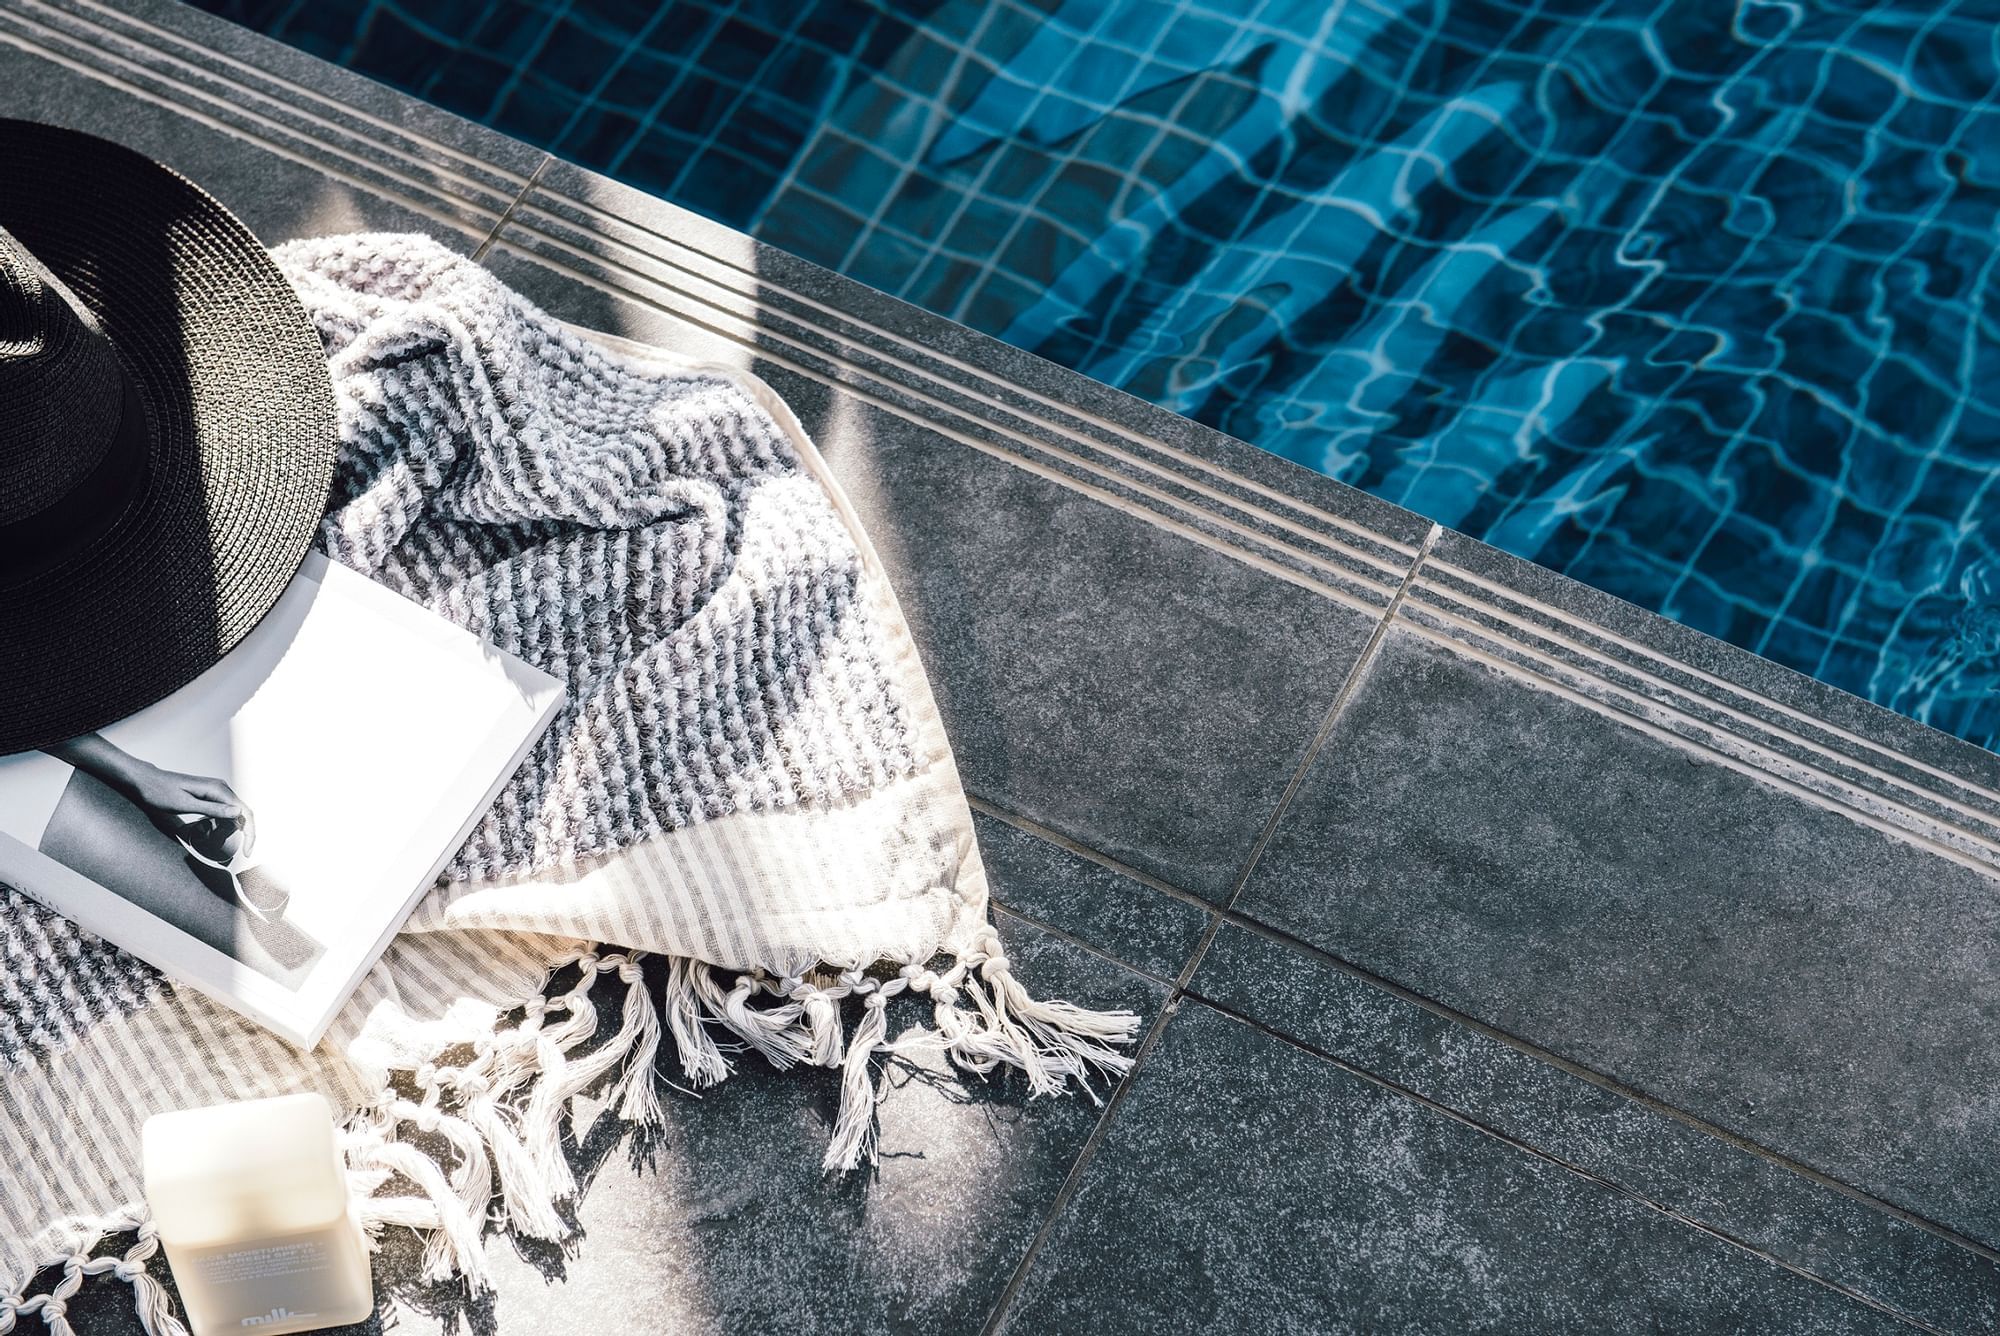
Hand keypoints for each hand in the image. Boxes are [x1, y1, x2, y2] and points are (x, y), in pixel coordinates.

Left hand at [127, 765, 254, 859]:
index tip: (246, 852)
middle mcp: (221, 788)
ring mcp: (216, 791)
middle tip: (232, 851)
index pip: (245, 812)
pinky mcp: (210, 795)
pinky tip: (210, 831)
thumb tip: (239, 813)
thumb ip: (212, 809)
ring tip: (215, 841)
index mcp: (218, 790)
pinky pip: (223, 811)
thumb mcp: (185, 805)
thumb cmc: (160, 792)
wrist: (146, 781)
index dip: (250, 833)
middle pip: (242, 813)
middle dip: (241, 834)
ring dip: (229, 829)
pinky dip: (221, 824)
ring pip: (234, 813)